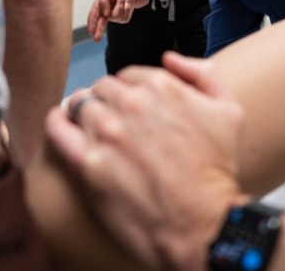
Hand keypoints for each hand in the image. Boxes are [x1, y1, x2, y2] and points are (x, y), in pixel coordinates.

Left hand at [45, 52, 247, 270]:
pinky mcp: (87, 163)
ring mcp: (107, 132)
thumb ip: (202, 73)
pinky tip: (61, 126)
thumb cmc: (216, 172)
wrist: (203, 225)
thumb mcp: (229, 111)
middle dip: (107, 102)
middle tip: (114, 124)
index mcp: (162, 87)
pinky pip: (57, 129)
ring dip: (84, 114)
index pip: (129, 75)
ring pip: (80, 105)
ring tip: (92, 132)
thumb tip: (169, 59)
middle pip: (103, 89)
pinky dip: (56, 124)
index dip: (130, 93)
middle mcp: (132, 104)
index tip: (132, 110)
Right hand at [87, 0, 148, 40]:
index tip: (91, 32)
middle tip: (96, 40)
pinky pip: (125, 15)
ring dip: (119, 4)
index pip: (93, 17)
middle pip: (101, 25)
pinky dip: (126, 7)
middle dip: (99, 31)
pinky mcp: (124, 18)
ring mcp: (115, 18)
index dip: (91, 24)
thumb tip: (106, 14)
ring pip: (116, 16)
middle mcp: (105, 15)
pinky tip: (127, 3)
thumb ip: (103, 2)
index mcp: (98, 9)